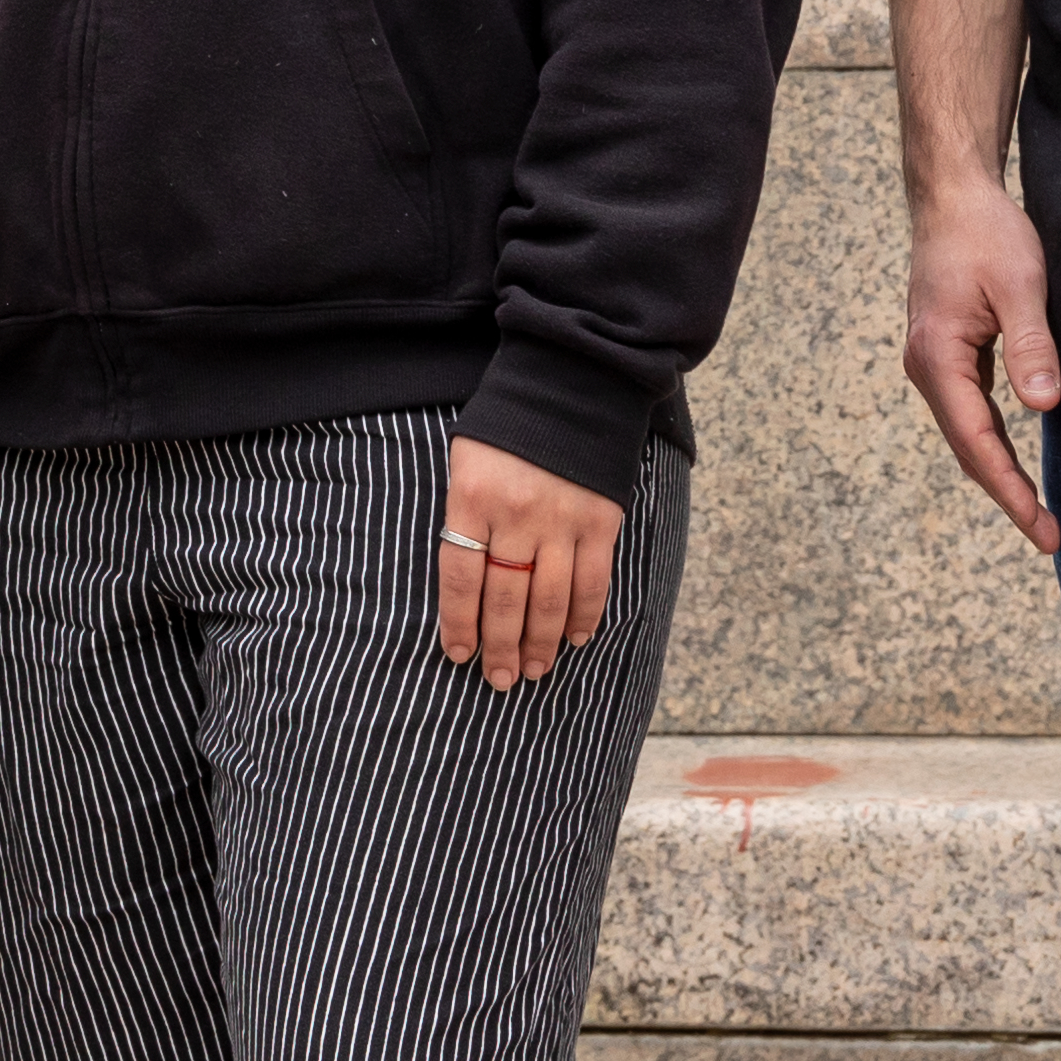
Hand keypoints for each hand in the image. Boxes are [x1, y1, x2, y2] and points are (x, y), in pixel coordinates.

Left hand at [438, 434, 624, 690]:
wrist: (569, 380)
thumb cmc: (507, 426)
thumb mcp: (467, 460)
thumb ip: (465, 516)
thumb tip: (465, 583)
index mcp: (473, 497)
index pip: (460, 577)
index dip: (459, 622)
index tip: (458, 654)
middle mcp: (517, 514)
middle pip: (505, 598)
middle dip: (500, 646)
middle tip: (499, 680)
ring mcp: (562, 519)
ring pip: (548, 599)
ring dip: (540, 643)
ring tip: (532, 671)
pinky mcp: (601, 520)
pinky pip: (593, 582)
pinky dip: (583, 616)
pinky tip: (573, 639)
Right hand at [900, 173, 1060, 554]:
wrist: (953, 197)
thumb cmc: (986, 234)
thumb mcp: (1019, 286)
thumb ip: (1031, 346)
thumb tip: (1044, 407)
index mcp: (938, 356)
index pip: (978, 441)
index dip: (1011, 490)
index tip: (1042, 528)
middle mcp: (927, 366)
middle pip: (967, 448)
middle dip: (1007, 495)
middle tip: (1050, 538)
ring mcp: (934, 362)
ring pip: (967, 434)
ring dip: (1000, 473)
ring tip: (1038, 514)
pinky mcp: (948, 354)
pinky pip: (970, 412)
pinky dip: (993, 444)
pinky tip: (1016, 460)